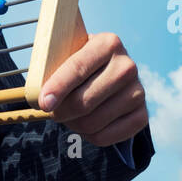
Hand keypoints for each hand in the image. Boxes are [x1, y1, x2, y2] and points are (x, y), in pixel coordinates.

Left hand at [37, 29, 148, 146]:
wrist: (110, 71)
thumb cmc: (81, 62)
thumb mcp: (70, 53)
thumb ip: (54, 65)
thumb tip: (39, 95)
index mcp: (108, 43)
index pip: (78, 68)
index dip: (58, 87)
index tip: (43, 103)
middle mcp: (127, 66)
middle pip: (84, 101)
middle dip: (61, 112)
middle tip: (50, 112)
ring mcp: (138, 91)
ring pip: (93, 122)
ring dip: (72, 125)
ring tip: (68, 115)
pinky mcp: (142, 115)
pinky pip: (105, 137)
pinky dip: (88, 136)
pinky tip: (84, 124)